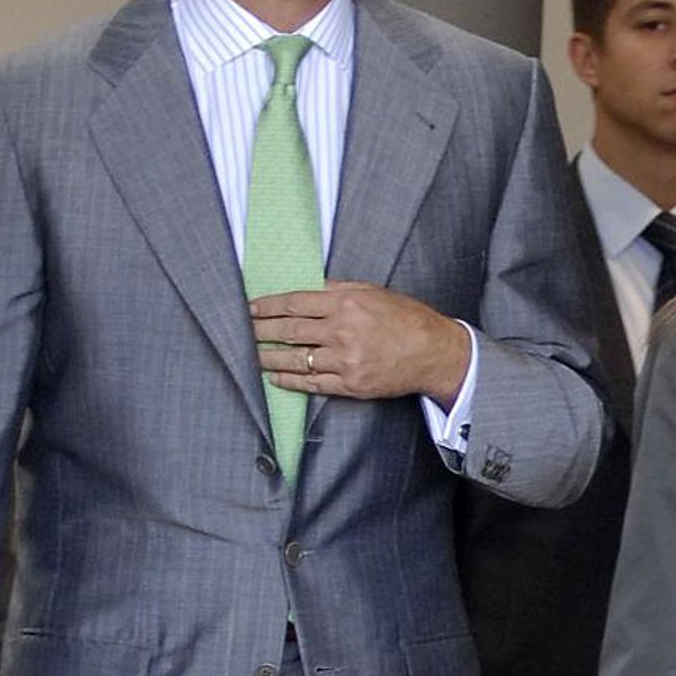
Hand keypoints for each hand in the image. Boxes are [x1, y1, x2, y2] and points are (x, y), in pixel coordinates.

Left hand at [251, 285, 470, 407]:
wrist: (433, 352)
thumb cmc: (405, 318)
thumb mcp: (372, 292)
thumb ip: (337, 290)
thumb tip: (304, 290)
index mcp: (346, 303)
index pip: (294, 303)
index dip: (267, 307)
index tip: (250, 308)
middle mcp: (343, 331)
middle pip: (289, 331)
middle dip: (261, 332)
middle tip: (242, 332)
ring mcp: (346, 360)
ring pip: (296, 360)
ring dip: (269, 359)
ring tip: (252, 356)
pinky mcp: (351, 384)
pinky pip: (313, 384)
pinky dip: (290, 381)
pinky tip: (276, 378)